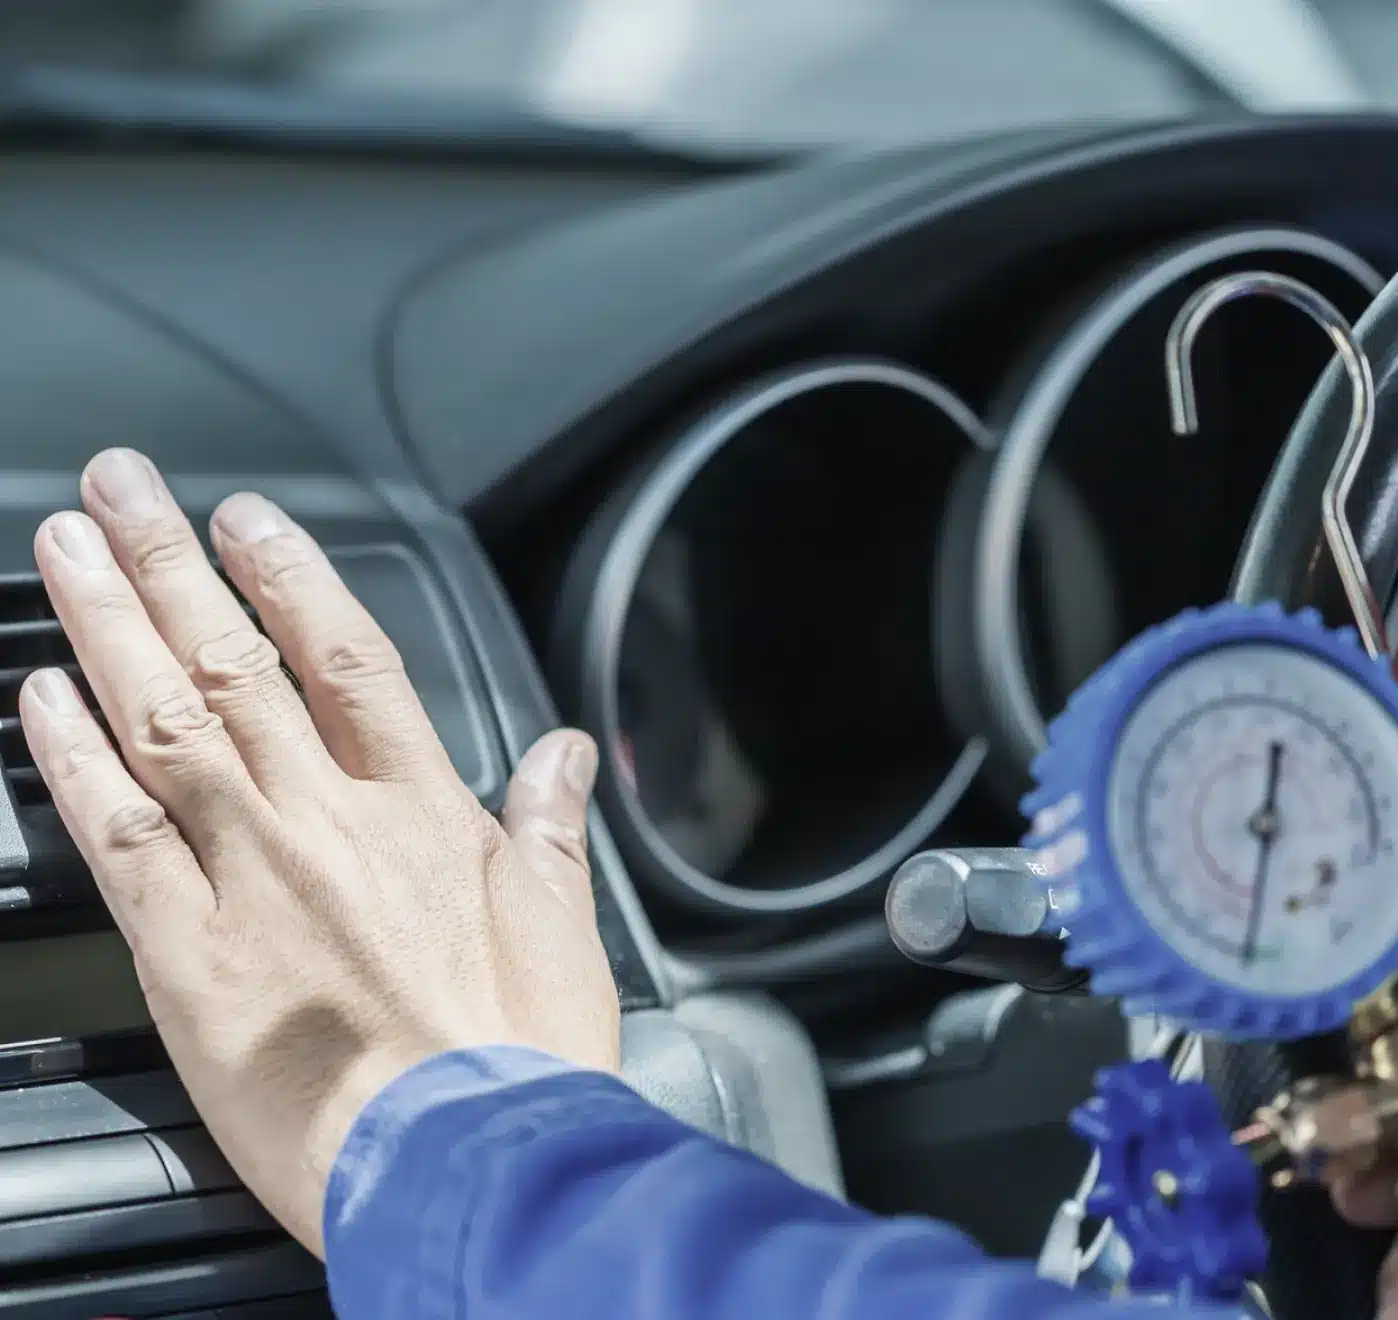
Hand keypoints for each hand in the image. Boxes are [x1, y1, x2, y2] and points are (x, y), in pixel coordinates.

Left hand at [19, 449, 621, 1254]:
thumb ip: (548, 825)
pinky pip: (117, 834)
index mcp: (421, 813)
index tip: (247, 519)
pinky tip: (39, 697)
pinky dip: (73, 757)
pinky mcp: (186, 955)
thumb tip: (565, 753)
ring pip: (164, 723)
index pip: (347, 659)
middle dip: (169, 564)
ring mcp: (251, 880)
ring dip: (107, 626)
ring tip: (64, 550)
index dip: (291, 576)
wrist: (466, 1163)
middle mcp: (326, 824)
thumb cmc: (517, 1056)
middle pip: (234, 665)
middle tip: (118, 488)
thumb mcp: (563, 924)